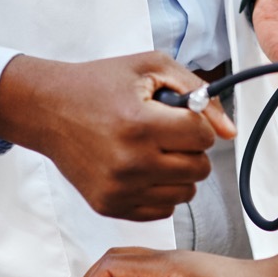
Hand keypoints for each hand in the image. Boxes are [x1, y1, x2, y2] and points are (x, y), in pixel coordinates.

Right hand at [0, 52, 235, 221]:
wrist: (48, 109)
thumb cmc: (99, 83)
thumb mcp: (151, 67)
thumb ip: (198, 91)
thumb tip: (229, 131)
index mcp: (140, 124)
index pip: (203, 137)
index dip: (197, 122)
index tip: (178, 115)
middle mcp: (130, 162)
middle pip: (199, 169)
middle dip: (191, 148)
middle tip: (168, 132)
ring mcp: (119, 189)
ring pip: (185, 193)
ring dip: (180, 171)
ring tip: (156, 150)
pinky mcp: (109, 206)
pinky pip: (162, 209)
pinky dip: (161, 190)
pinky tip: (143, 168)